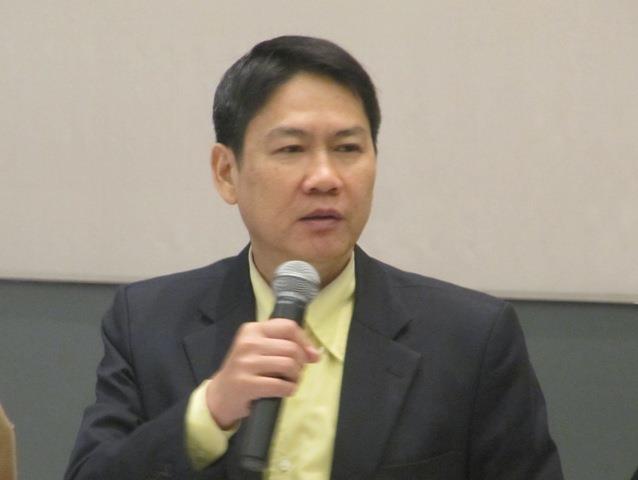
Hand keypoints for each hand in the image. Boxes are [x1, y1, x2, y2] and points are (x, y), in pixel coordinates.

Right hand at [205, 318, 320, 428]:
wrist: (221, 395)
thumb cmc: (246, 370)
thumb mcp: (260, 350)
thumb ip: (285, 346)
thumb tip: (316, 354)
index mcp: (252, 329)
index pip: (288, 327)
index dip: (304, 341)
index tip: (310, 355)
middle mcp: (248, 343)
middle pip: (292, 348)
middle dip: (300, 363)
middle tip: (294, 373)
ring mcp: (245, 363)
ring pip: (289, 365)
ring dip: (296, 377)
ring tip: (289, 381)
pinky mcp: (246, 384)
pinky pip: (280, 385)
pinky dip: (289, 389)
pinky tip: (284, 391)